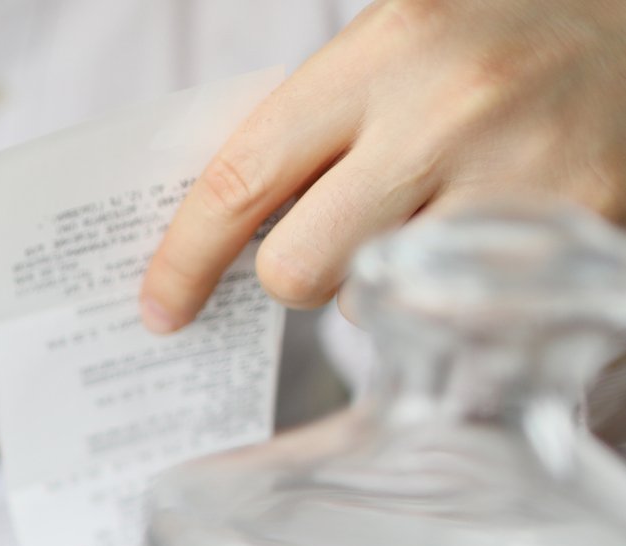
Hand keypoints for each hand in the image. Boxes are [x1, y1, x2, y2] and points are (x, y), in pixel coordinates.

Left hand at [140, 0, 625, 330]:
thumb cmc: (490, 43)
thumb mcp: (391, 48)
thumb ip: (311, 129)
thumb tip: (212, 239)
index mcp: (384, 53)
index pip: (244, 179)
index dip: (185, 259)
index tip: (160, 308)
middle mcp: (447, 113)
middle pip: (298, 269)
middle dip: (296, 273)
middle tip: (332, 241)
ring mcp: (517, 177)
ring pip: (373, 303)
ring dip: (376, 283)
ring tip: (428, 219)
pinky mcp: (574, 231)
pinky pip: (455, 315)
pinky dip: (446, 297)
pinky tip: (477, 243)